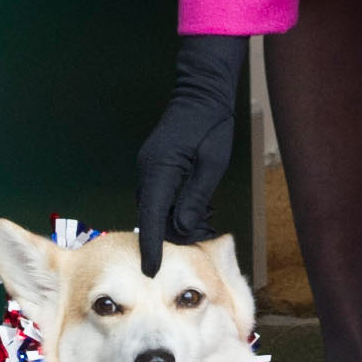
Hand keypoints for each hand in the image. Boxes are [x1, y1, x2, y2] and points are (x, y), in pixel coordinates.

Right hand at [136, 33, 247, 276]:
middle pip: (153, 215)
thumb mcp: (212, 164)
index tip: (150, 271)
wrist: (202, 91)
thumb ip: (196, 197)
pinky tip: (193, 212)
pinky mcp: (155, 164)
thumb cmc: (212, 124)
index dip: (152, 247)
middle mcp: (149, 170)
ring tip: (200, 229)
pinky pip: (160, 194)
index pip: (152, 217)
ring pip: (157, 206)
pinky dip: (173, 207)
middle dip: (169, 235)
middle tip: (195, 245)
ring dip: (174, 221)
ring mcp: (150, 166)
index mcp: (161, 170)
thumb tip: (184, 228)